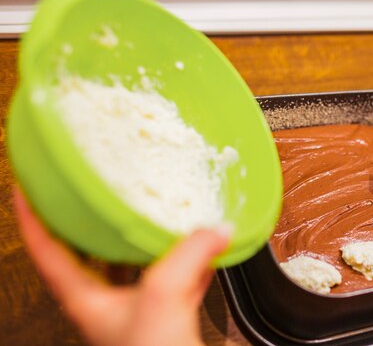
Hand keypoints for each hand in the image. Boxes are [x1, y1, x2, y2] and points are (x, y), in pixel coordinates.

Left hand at [14, 188, 229, 345]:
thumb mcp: (162, 297)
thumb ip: (188, 255)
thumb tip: (214, 230)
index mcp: (87, 300)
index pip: (47, 252)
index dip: (32, 219)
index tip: (25, 190)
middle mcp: (110, 303)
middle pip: (88, 254)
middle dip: (86, 222)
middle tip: (86, 193)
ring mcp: (140, 310)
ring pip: (134, 263)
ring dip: (141, 237)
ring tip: (146, 210)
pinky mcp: (170, 316)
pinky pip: (176, 277)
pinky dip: (188, 258)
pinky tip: (203, 246)